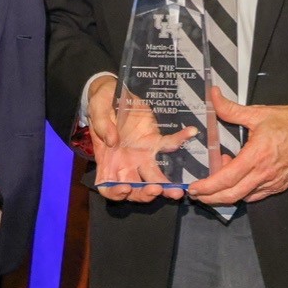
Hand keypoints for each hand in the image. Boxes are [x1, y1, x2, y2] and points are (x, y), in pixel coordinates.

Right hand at [86, 73, 189, 202]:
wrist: (114, 94)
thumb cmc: (101, 106)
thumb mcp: (97, 111)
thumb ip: (102, 125)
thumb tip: (111, 140)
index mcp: (107, 162)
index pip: (109, 187)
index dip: (116, 193)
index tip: (126, 189)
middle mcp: (125, 164)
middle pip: (135, 187)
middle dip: (145, 193)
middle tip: (156, 190)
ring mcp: (141, 154)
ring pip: (153, 175)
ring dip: (165, 185)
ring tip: (176, 190)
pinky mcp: (153, 140)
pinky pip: (167, 144)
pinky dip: (179, 140)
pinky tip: (190, 133)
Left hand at [183, 89, 287, 205]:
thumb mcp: (261, 112)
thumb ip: (232, 109)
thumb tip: (213, 96)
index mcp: (257, 155)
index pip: (225, 179)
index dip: (206, 187)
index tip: (193, 187)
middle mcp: (263, 174)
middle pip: (229, 196)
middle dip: (209, 198)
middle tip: (197, 192)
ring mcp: (272, 183)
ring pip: (242, 199)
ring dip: (225, 195)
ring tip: (219, 181)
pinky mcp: (279, 187)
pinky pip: (255, 196)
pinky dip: (242, 193)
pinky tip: (240, 180)